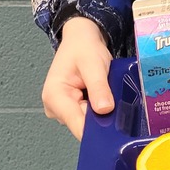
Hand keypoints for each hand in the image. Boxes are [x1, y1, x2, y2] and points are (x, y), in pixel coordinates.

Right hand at [42, 16, 113, 139]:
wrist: (81, 39)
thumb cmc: (84, 48)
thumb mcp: (94, 64)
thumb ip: (98, 87)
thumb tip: (104, 110)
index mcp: (54, 96)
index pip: (76, 124)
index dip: (96, 129)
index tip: (114, 128)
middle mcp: (55, 107)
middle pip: (83, 125)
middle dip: (100, 118)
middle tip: (115, 102)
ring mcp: (63, 110)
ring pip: (88, 122)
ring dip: (100, 112)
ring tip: (107, 94)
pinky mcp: (72, 109)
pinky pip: (89, 116)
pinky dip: (99, 109)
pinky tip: (103, 97)